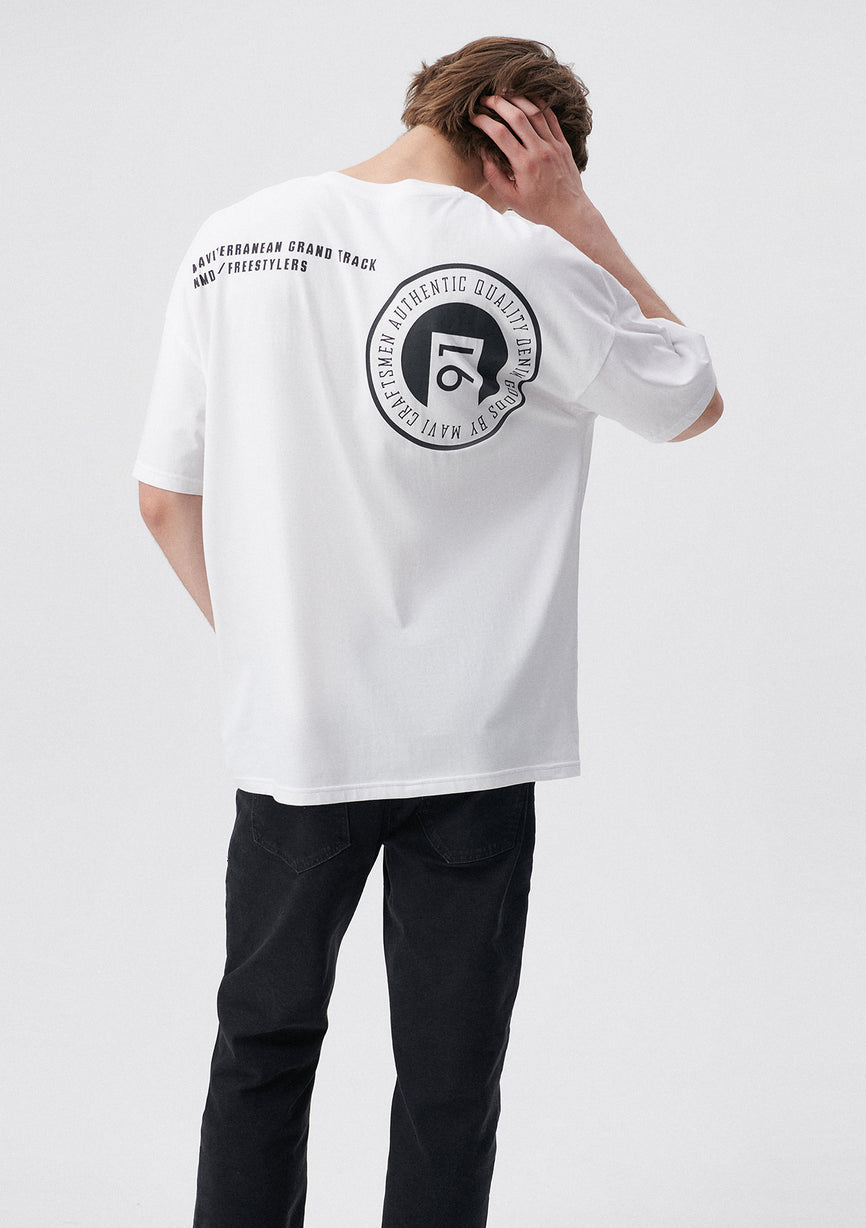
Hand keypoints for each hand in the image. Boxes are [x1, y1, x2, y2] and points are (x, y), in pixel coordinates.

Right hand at [470, 95, 589, 227]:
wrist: (570, 211)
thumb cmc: (539, 208)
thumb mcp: (511, 198)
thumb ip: (494, 177)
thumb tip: (483, 154)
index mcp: (524, 165)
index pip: (500, 134)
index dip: (484, 121)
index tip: (473, 117)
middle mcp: (539, 151)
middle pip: (516, 116)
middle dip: (498, 103)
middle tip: (485, 99)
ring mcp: (553, 145)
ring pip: (534, 112)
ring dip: (517, 98)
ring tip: (504, 91)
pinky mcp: (563, 144)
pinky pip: (551, 117)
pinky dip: (538, 104)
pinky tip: (527, 97)